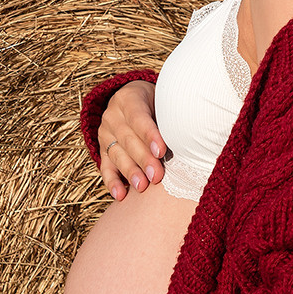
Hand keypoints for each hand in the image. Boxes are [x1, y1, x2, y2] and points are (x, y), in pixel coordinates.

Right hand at [99, 80, 166, 200]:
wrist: (138, 102)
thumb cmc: (159, 104)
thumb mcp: (164, 102)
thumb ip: (170, 117)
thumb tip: (189, 137)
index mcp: (128, 98)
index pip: (138, 118)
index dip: (149, 135)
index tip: (161, 151)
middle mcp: (113, 115)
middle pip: (128, 139)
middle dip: (143, 159)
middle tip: (156, 176)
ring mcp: (105, 133)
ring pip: (117, 154)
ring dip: (130, 172)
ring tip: (141, 187)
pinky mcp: (103, 150)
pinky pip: (106, 167)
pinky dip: (112, 182)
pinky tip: (120, 195)